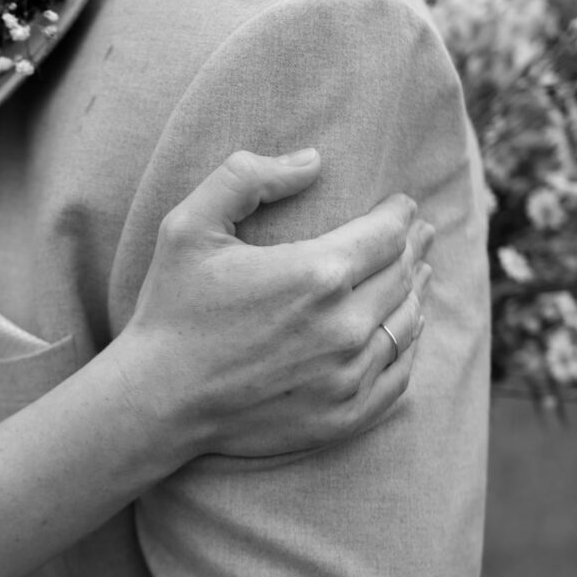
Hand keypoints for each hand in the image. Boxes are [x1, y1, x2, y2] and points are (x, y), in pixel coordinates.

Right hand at [110, 149, 433, 460]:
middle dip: (414, 248)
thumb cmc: (172, 309)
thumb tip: (312, 160)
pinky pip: (399, 375)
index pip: (387, 233)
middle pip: (403, 275)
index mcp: (317, 274)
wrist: (157, 401)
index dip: (400, 214)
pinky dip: (409, 346)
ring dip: (417, 293)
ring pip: (408, 324)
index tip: (403, 206)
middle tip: (419, 235)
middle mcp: (344, 327)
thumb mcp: (189, 226)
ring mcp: (348, 377)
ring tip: (419, 276)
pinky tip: (406, 331)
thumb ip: (247, 177)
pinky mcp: (344, 416)